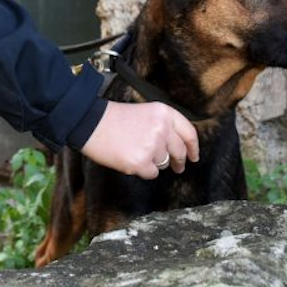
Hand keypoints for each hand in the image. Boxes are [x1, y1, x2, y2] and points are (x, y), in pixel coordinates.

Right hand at [80, 100, 199, 178]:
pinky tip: (131, 159)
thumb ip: (164, 126)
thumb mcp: (147, 112)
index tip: (194, 156)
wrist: (92, 124)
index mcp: (164, 113)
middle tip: (177, 166)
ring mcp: (152, 146)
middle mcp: (162, 129)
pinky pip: (151, 173)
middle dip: (179, 161)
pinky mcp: (141, 162)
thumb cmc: (116, 119)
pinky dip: (143, 170)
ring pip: (164, 163)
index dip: (193, 147)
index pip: (188, 133)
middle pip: (179, 151)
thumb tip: (178, 147)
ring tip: (137, 151)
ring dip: (154, 162)